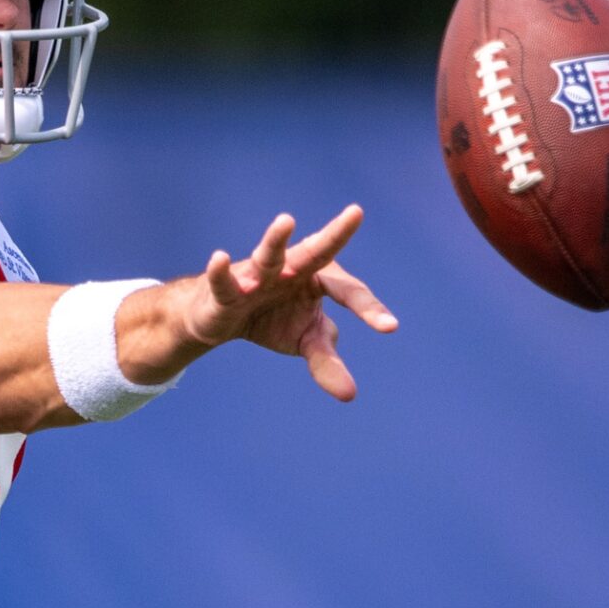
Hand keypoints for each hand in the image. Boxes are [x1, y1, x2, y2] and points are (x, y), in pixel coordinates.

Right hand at [184, 205, 397, 400]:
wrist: (223, 318)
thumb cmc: (274, 319)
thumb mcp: (305, 342)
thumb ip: (327, 362)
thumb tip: (350, 394)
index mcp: (317, 278)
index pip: (348, 291)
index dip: (369, 309)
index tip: (390, 327)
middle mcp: (291, 269)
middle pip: (316, 252)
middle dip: (335, 234)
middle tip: (356, 213)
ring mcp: (257, 275)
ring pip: (269, 255)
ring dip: (276, 239)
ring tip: (286, 221)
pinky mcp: (226, 288)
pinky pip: (224, 280)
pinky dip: (221, 270)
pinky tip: (219, 257)